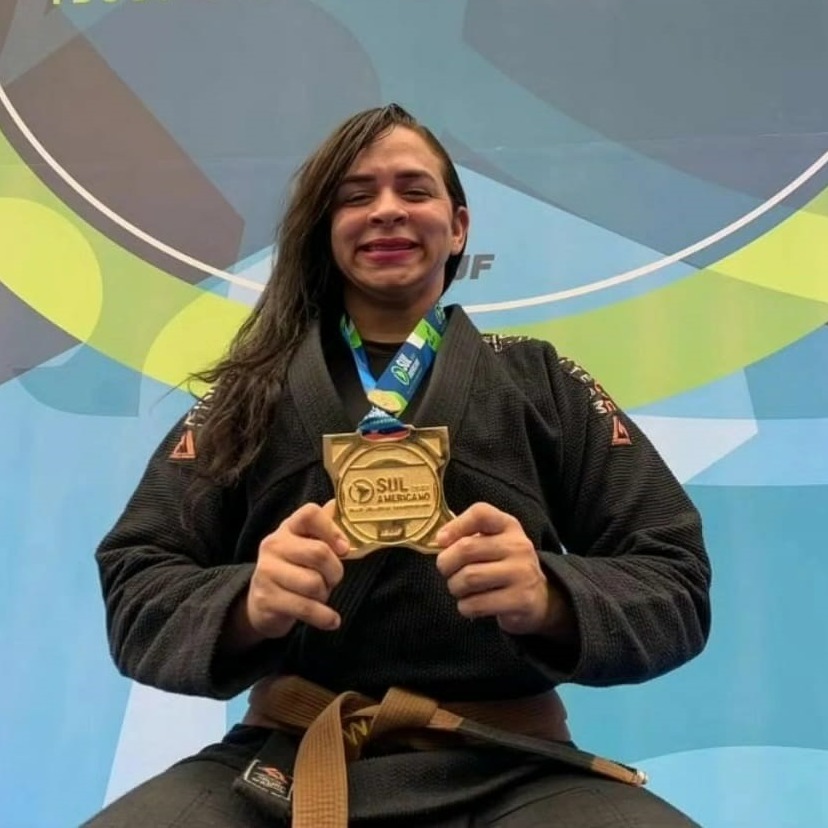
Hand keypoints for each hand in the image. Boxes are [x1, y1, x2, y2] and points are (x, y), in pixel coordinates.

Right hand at [246, 500, 349, 639]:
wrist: (260, 603)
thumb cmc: (293, 569)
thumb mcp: (306, 545)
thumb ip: (324, 527)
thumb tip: (340, 504)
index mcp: (288, 527)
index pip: (310, 514)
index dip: (333, 530)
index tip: (345, 549)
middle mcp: (273, 545)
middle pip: (319, 553)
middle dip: (335, 571)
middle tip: (333, 579)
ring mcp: (266, 572)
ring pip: (314, 583)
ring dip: (326, 594)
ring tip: (320, 595)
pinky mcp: (266, 599)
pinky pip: (306, 608)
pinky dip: (324, 617)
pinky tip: (332, 620)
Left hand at [435, 502, 563, 635]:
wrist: (540, 597)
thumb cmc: (504, 566)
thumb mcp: (493, 542)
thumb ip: (468, 536)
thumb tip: (440, 541)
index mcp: (508, 526)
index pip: (480, 513)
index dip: (455, 525)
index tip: (441, 540)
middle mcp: (518, 546)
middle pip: (466, 548)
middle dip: (446, 563)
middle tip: (447, 571)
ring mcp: (522, 573)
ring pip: (469, 578)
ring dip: (455, 587)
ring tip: (460, 589)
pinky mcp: (521, 600)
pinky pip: (477, 604)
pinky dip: (465, 606)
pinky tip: (471, 604)